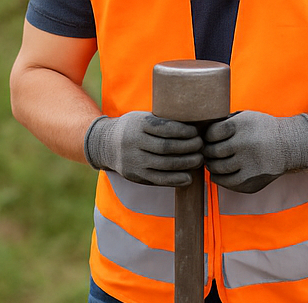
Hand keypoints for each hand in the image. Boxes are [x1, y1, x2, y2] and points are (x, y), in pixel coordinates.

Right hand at [84, 112, 202, 186]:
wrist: (106, 145)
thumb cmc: (132, 128)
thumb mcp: (141, 118)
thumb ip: (161, 121)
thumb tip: (192, 123)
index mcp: (137, 124)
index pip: (164, 128)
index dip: (183, 131)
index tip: (196, 132)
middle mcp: (134, 143)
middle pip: (166, 147)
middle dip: (187, 147)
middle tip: (201, 146)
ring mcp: (134, 161)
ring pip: (164, 164)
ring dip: (185, 163)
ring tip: (199, 160)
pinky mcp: (136, 175)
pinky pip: (159, 180)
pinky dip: (175, 180)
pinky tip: (188, 178)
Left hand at [202, 111, 307, 192]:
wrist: (288, 146)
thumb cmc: (261, 130)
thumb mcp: (246, 117)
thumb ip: (225, 122)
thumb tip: (200, 131)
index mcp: (243, 125)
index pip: (212, 133)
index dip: (207, 137)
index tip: (210, 138)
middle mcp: (245, 144)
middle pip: (213, 151)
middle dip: (208, 152)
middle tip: (207, 152)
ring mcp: (248, 164)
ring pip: (218, 168)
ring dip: (211, 165)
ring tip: (212, 162)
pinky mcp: (251, 180)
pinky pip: (227, 182)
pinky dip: (218, 178)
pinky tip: (218, 174)